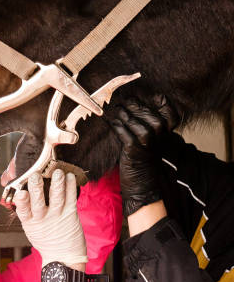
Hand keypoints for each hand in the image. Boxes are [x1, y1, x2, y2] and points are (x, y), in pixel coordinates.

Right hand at [14, 169, 86, 267]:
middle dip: (36, 188)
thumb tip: (17, 190)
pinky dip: (70, 186)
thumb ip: (26, 211)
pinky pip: (71, 198)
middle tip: (35, 175)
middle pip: (38, 202)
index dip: (21, 201)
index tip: (20, 192)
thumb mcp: (31, 227)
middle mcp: (43, 219)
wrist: (63, 258)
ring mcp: (58, 216)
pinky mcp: (71, 214)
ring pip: (56, 198)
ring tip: (57, 173)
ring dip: (57, 184)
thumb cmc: (46, 239)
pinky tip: (70, 176)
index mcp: (30, 222)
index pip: (23, 210)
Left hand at [109, 95, 177, 216]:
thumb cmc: (145, 158)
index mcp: (167, 131)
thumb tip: (133, 101)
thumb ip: (147, 121)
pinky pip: (123, 133)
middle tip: (124, 101)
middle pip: (148, 112)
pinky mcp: (134, 151)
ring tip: (116, 110)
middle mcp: (161, 136)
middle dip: (134, 105)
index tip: (144, 96)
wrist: (143, 184)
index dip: (158, 100)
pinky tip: (111, 122)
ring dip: (123, 114)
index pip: (169, 109)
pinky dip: (116, 126)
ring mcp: (148, 143)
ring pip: (135, 122)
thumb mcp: (151, 138)